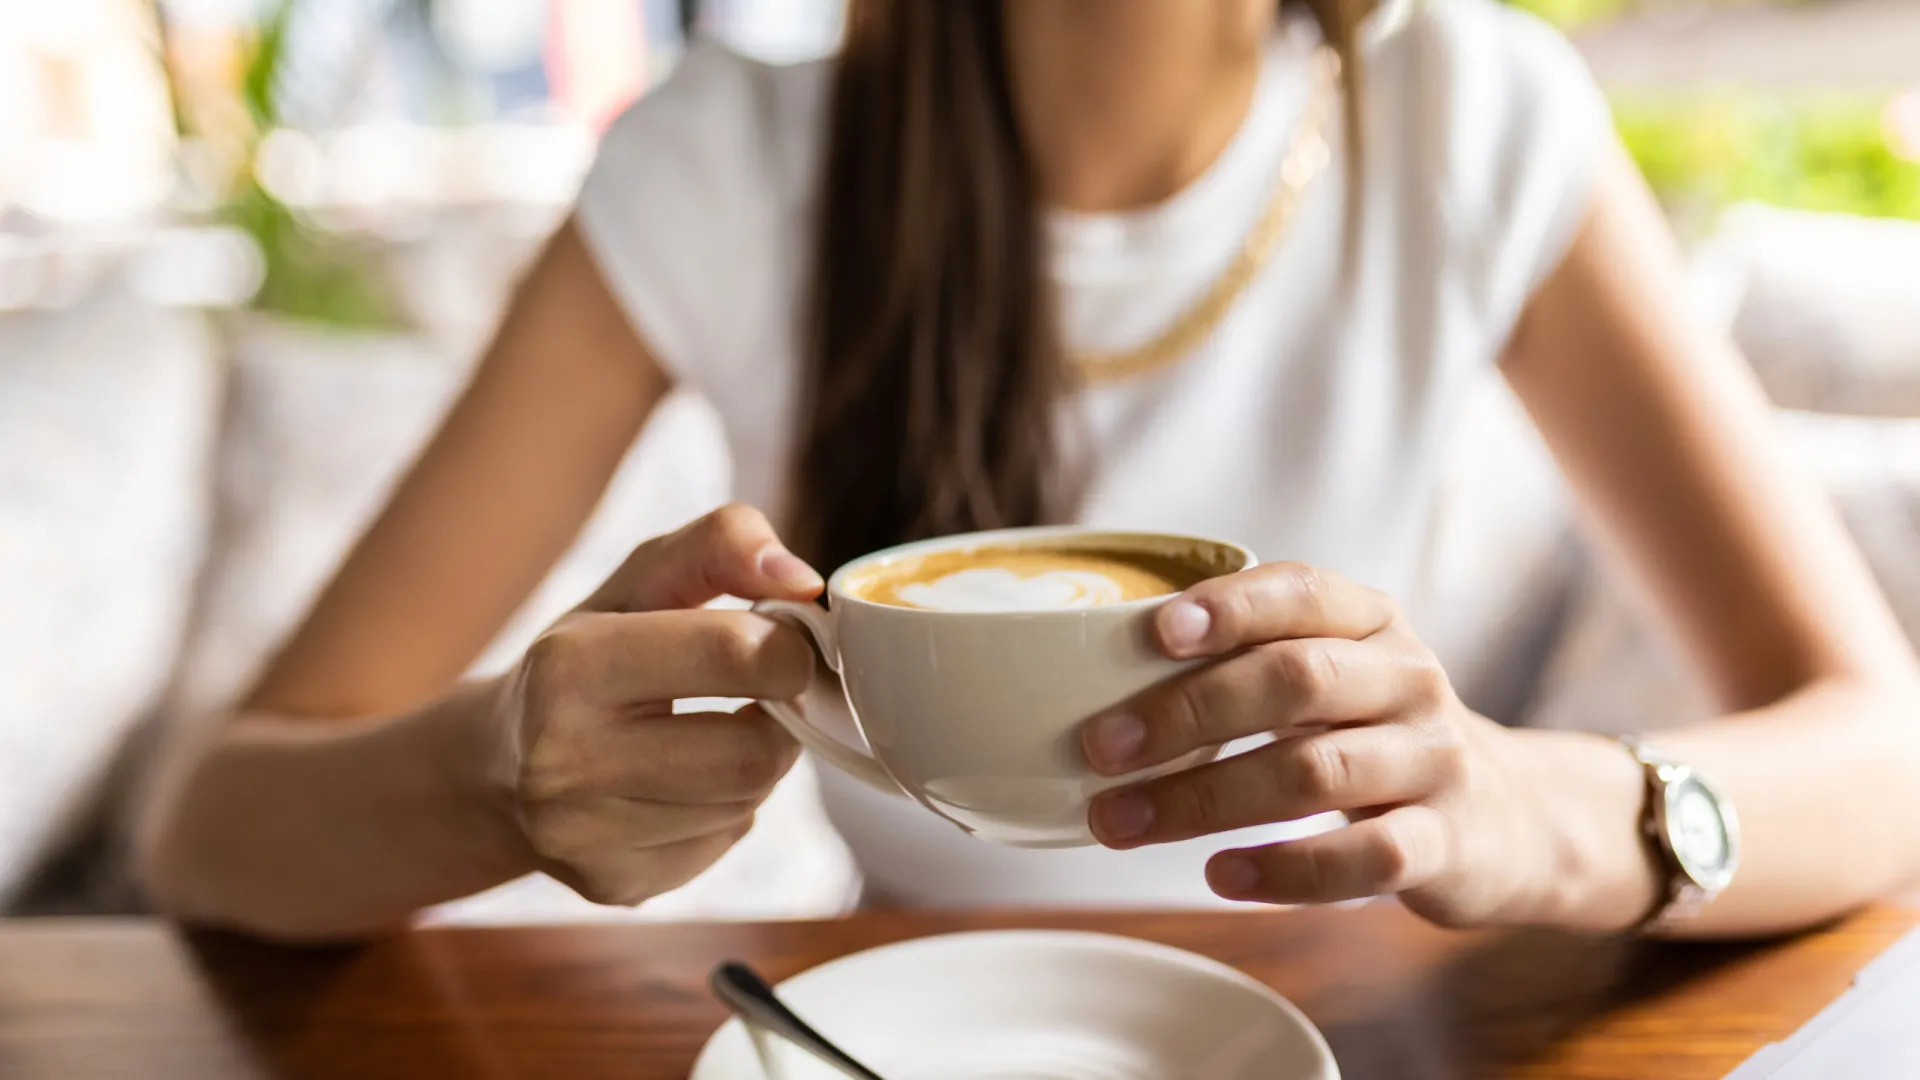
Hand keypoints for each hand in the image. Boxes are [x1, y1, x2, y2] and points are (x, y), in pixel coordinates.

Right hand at [490, 504, 824, 906]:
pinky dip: (724, 810)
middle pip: (758, 752)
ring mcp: (585, 836)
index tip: (777, 639)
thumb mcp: (640, 581)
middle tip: (754, 696)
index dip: (788, 647)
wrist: (493, 763)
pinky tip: (677, 784)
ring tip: (704, 735)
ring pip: (749, 803)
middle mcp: (565, 760)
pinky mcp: (613, 884)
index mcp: (571, 665)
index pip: (741, 655)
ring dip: (753, 764)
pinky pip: (724, 842)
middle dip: (777, 717)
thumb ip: (721, 545)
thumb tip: (802, 579)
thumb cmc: (584, 656)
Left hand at [1079, 562, 1620, 927]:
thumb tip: (1090, 679)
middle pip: (1295, 679)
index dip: (1230, 608)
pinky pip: (1365, 857)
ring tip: (1121, 822)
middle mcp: (1408, 677)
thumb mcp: (1329, 677)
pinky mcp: (1446, 841)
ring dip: (1204, 797)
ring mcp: (1433, 759)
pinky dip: (1284, 869)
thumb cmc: (1372, 735)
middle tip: (1100, 748)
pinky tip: (1221, 874)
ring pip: (1314, 770)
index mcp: (1371, 620)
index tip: (1153, 632)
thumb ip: (1244, 663)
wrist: (1505, 819)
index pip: (1303, 592)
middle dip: (1187, 712)